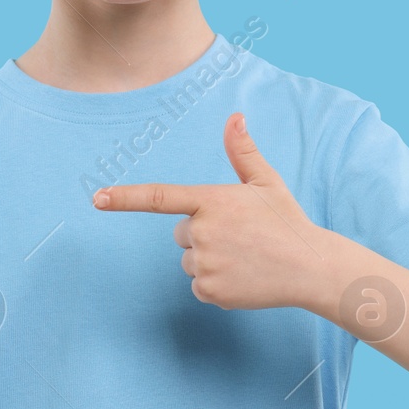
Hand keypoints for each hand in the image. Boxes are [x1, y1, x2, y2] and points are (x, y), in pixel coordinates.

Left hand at [93, 112, 327, 311]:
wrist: (310, 267)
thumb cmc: (287, 222)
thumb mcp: (266, 182)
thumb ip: (243, 151)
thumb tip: (234, 117)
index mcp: (212, 201)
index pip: (160, 197)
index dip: (125, 198)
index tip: (97, 199)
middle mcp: (203, 232)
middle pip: (181, 233)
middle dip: (203, 234)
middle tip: (240, 237)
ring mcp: (205, 264)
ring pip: (189, 261)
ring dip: (209, 259)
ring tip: (245, 257)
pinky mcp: (210, 291)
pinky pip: (198, 286)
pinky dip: (216, 284)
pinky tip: (243, 277)